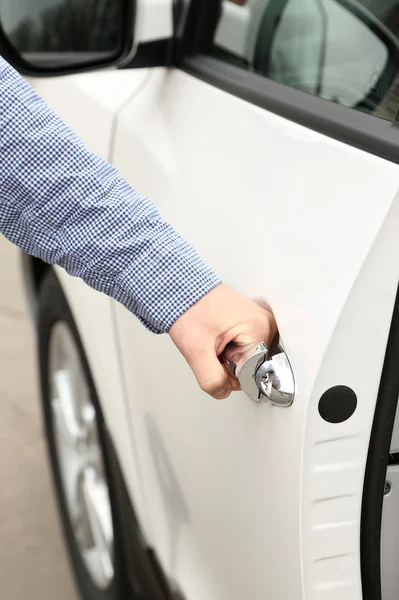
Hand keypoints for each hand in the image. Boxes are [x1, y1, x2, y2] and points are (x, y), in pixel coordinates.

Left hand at [169, 284, 276, 398]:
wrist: (181, 291)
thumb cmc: (189, 310)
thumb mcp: (196, 350)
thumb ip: (211, 379)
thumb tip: (223, 392)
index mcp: (260, 328)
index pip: (250, 374)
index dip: (227, 374)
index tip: (214, 357)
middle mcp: (265, 324)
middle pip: (249, 368)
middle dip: (226, 365)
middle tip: (212, 346)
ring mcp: (259, 322)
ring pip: (245, 360)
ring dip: (225, 357)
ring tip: (214, 338)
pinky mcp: (251, 323)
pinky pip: (243, 349)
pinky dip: (227, 349)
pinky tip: (218, 336)